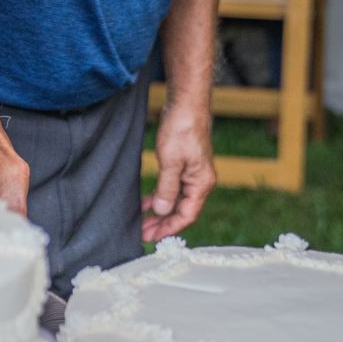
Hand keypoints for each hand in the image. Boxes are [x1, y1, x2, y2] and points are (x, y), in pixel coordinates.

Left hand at [143, 101, 215, 242]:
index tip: (152, 238)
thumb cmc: (182, 128)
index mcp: (201, 183)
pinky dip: (160, 197)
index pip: (187, 215)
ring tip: (142, 222)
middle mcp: (199, 181)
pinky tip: (146, 202)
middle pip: (182, 211)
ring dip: (160, 213)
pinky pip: (172, 189)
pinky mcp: (184, 166)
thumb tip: (162, 211)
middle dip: (162, 224)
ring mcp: (192, 174)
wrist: (186, 104)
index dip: (169, 229)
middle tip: (142, 234)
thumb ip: (167, 189)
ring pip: (176, 201)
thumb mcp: (170, 161)